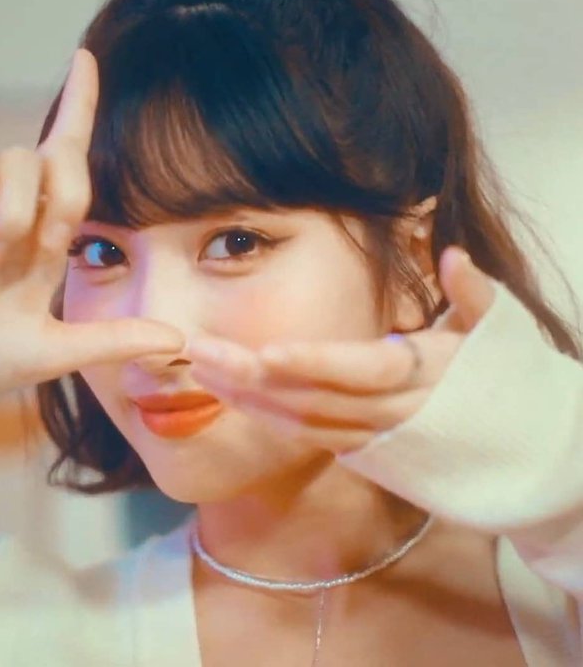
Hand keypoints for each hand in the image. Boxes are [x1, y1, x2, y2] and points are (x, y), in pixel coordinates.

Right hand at [0, 49, 183, 409]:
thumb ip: (116, 341)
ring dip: (15, 207)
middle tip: (46, 242)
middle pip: (54, 154)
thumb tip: (180, 341)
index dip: (79, 108)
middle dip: (63, 191)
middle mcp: (15, 213)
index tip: (86, 59)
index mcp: (45, 241)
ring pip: (11, 158)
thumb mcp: (56, 352)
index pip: (72, 166)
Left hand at [186, 247, 495, 453]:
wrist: (504, 442)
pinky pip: (305, 436)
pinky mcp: (358, 448)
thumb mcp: (493, 330)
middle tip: (199, 349)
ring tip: (200, 369)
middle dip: (254, 377)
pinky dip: (265, 417)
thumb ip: (474, 294)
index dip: (317, 363)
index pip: (365, 369)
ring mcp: (371, 436)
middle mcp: (391, 411)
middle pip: (315, 399)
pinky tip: (228, 395)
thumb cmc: (492, 376)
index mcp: (423, 375)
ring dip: (247, 399)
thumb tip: (453, 255)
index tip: (266, 350)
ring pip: (301, 424)